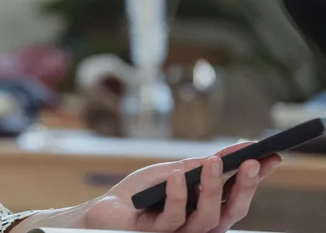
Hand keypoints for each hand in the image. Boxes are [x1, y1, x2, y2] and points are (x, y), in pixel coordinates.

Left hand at [83, 143, 280, 231]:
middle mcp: (201, 225)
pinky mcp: (157, 232)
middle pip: (232, 211)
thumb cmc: (142, 193)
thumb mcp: (171, 173)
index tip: (273, 156)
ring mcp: (181, 232)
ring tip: (215, 161)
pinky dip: (177, 195)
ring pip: (208, 216)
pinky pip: (173, 216)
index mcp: (208, 209)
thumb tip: (222, 156)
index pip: (238, 196)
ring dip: (214, 187)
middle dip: (246, 186)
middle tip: (253, 160)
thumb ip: (195, 168)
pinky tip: (177, 175)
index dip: (256, 179)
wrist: (107, 210)